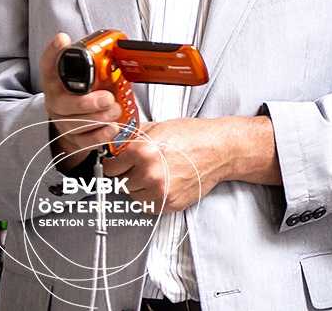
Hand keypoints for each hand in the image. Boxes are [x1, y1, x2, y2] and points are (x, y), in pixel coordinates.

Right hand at [40, 33, 121, 169]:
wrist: (79, 126)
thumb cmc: (86, 96)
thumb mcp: (87, 79)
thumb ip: (96, 64)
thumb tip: (116, 45)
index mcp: (57, 83)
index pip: (49, 65)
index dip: (53, 53)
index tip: (62, 39)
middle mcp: (57, 102)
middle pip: (64, 104)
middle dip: (87, 103)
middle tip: (108, 98)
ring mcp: (64, 122)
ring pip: (76, 124)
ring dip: (100, 117)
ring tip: (115, 110)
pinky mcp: (75, 140)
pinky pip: (86, 141)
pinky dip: (101, 134)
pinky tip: (112, 127)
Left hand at [102, 118, 228, 212]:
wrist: (221, 150)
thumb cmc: (194, 135)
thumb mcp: (160, 126)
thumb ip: (133, 135)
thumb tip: (114, 142)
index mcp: (141, 151)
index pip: (110, 167)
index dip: (116, 164)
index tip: (121, 163)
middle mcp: (148, 172)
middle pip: (121, 182)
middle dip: (130, 174)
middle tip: (145, 166)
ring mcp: (159, 190)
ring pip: (134, 195)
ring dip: (141, 187)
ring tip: (158, 174)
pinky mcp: (169, 203)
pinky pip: (149, 205)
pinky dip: (154, 196)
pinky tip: (166, 182)